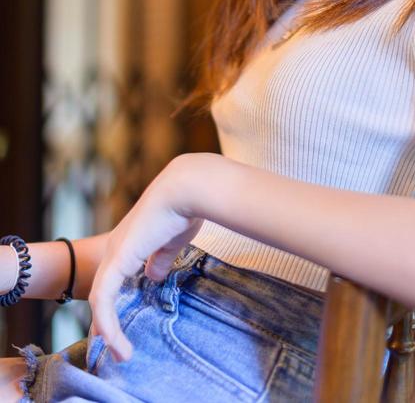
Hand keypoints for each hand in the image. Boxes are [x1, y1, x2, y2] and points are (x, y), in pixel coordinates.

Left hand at [88, 156, 202, 363]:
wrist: (186, 189)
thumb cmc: (185, 209)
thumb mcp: (171, 242)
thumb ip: (160, 259)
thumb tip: (154, 276)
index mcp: (130, 243)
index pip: (113, 280)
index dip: (115, 304)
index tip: (120, 329)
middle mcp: (117, 248)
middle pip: (101, 292)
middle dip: (104, 323)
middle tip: (111, 349)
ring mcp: (115, 253)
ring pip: (99, 299)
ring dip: (108, 329)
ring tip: (120, 353)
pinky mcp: (117, 260)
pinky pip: (103, 298)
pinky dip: (108, 322)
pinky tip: (115, 340)